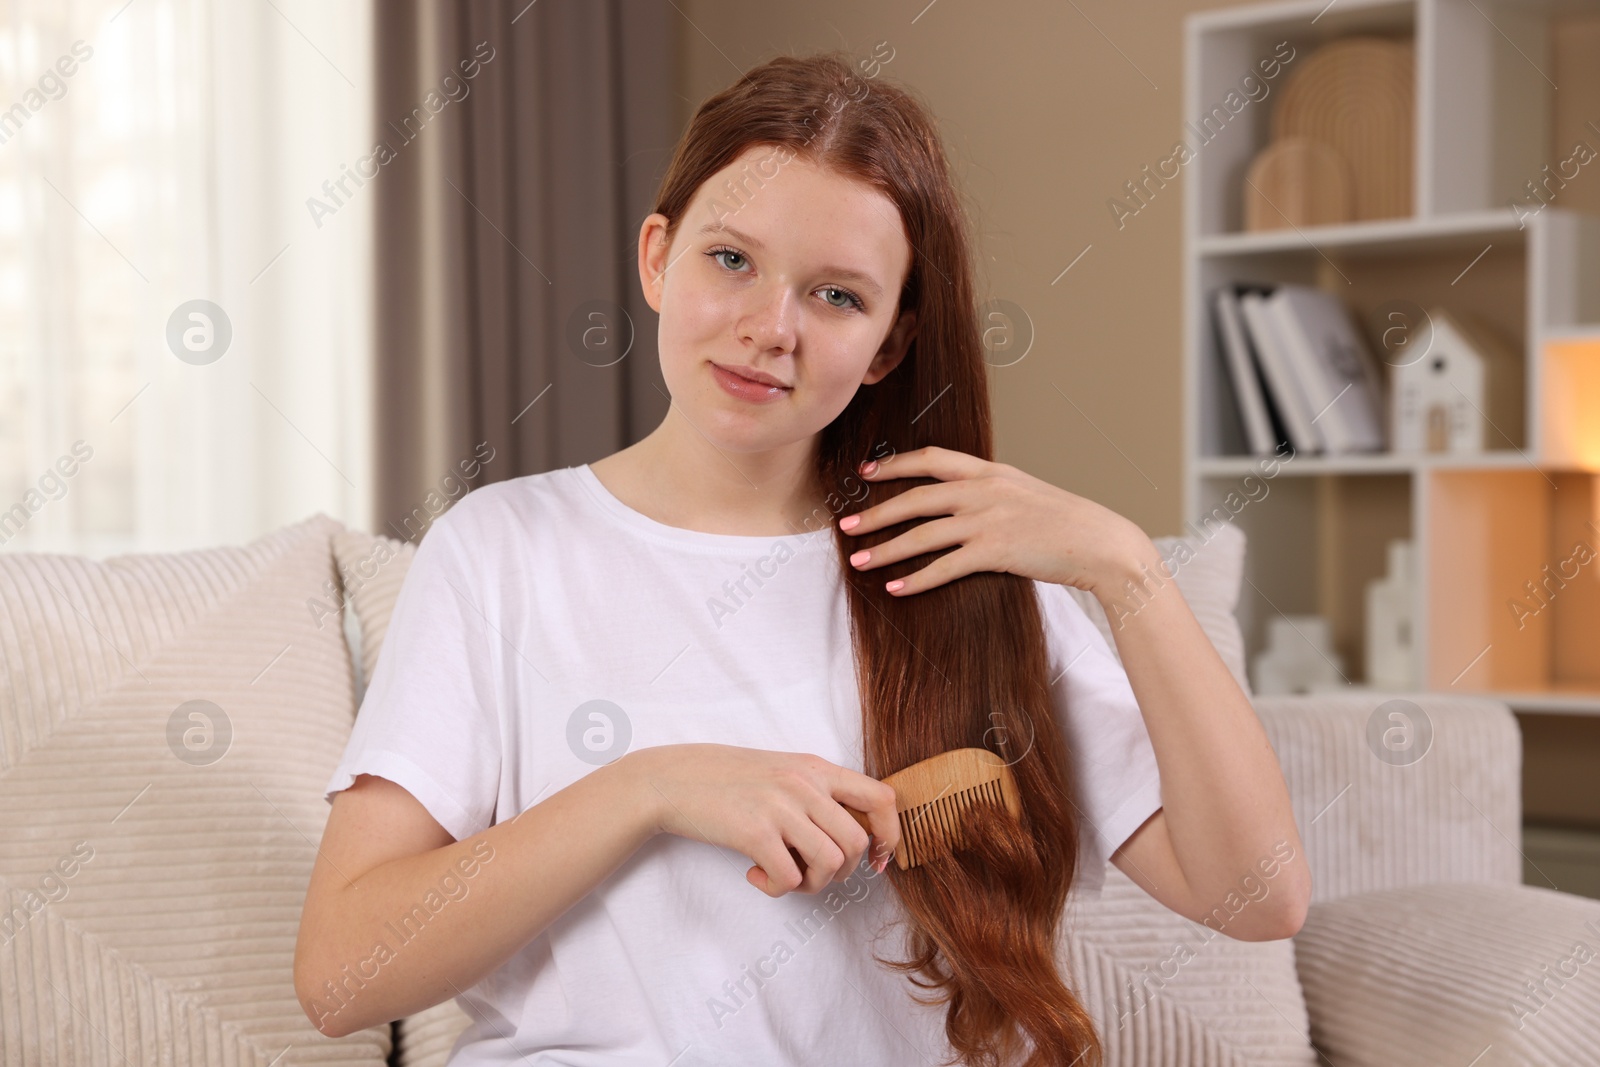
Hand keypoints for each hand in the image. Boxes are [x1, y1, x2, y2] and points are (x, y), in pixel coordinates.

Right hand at [631, 743, 900, 896]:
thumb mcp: (782, 772)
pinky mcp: (754, 833)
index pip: (881, 799)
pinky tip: (755, 875)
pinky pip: (790, 880)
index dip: (889, 836)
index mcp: (816, 767)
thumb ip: (818, 793)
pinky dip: (776, 888)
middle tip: (811, 872)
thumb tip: (857, 836)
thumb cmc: (727, 780)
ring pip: (831, 865)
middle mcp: (804, 784)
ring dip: (812, 884)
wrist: (671, 779)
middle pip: (856, 843)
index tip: (874, 860)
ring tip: (784, 875)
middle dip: (842, 872)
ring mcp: (780, 807)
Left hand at [838, 445, 1155, 598]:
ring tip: (858, 561)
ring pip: (921, 534)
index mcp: (990, 470)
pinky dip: (916, 579)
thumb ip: (991, 491)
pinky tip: (895, 589)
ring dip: (885, 548)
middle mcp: (984, 490)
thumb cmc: (1066, 522)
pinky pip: (944, 567)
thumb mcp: (1025, 491)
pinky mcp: (995, 551)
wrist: (1101, 543)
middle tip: (846, 526)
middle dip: (875, 512)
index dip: (894, 465)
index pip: (931, 458)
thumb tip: (961, 499)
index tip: (865, 473)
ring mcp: (988, 519)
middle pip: (915, 497)